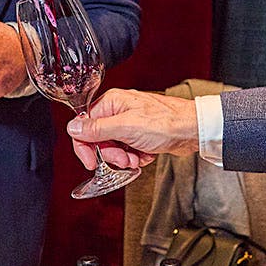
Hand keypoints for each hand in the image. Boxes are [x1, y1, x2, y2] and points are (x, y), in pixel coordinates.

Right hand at [66, 89, 199, 170]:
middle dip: (111, 154)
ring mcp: (130, 123)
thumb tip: (72, 127)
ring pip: (113, 147)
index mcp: (111, 103)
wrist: (193, 130)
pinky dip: (135, 157)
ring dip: (124, 158)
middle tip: (124, 159)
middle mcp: (118, 111)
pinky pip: (127, 150)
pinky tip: (145, 156)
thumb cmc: (166, 123)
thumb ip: (97, 129)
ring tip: (137, 158)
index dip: (85, 147)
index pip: (84, 126)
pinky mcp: (140, 134)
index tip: (91, 163)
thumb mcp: (126, 127)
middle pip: (99, 139)